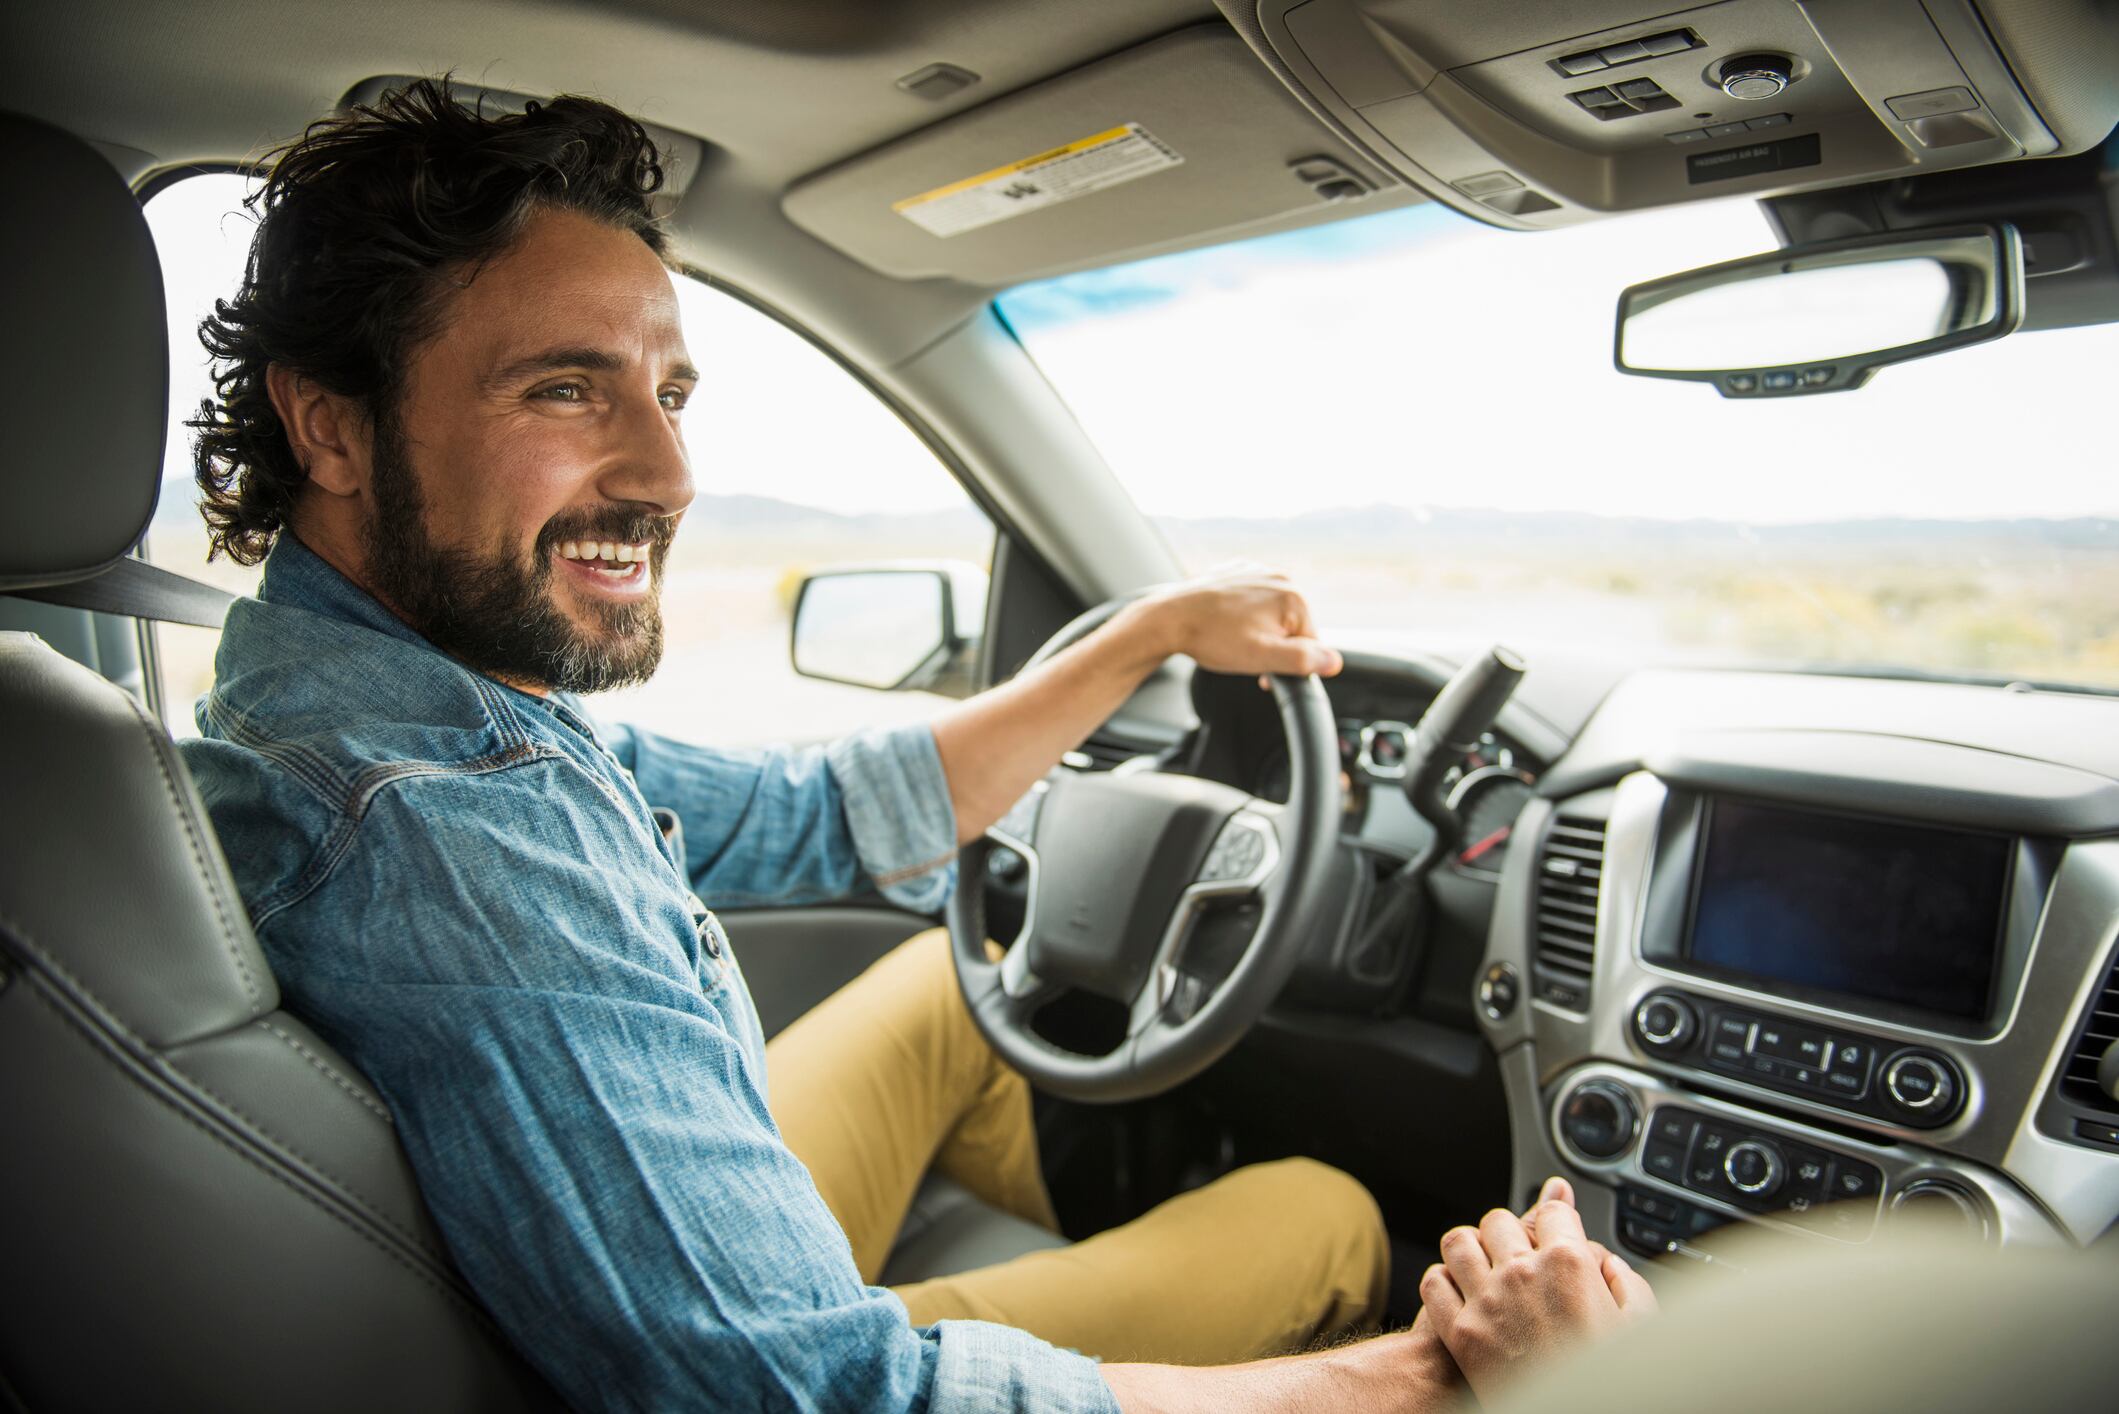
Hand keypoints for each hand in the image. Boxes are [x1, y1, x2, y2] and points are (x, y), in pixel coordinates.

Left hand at [1126, 564, 1342, 679]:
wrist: (1169, 619)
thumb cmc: (1213, 638)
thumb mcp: (1263, 658)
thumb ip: (1303, 660)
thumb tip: (1334, 661)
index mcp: (1293, 597)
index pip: (1309, 643)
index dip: (1287, 662)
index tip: (1263, 668)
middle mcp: (1280, 577)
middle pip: (1291, 626)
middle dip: (1272, 644)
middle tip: (1243, 652)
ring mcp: (1256, 570)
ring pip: (1271, 613)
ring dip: (1258, 630)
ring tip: (1231, 638)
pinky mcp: (1236, 572)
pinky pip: (1251, 600)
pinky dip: (1242, 614)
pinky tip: (1224, 623)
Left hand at [1418, 1176, 1656, 1400]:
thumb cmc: (1610, 1385)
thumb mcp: (1639, 1328)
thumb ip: (1625, 1281)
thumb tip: (1606, 1261)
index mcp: (1570, 1266)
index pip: (1552, 1211)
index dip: (1557, 1221)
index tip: (1556, 1235)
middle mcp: (1523, 1274)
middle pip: (1498, 1220)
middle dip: (1509, 1233)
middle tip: (1518, 1256)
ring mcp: (1486, 1301)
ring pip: (1458, 1242)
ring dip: (1470, 1249)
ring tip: (1481, 1266)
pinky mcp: (1460, 1332)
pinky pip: (1434, 1282)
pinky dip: (1443, 1282)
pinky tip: (1460, 1293)